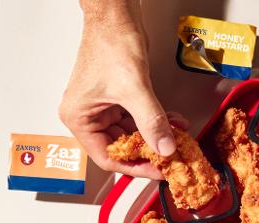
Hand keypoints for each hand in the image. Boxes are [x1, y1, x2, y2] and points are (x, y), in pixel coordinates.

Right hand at [59, 2, 184, 178]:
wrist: (116, 15)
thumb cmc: (110, 42)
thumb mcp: (133, 88)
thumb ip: (151, 121)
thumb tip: (165, 147)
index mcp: (79, 118)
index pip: (108, 157)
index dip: (135, 167)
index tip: (157, 170)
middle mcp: (89, 116)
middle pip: (122, 148)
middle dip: (150, 152)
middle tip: (173, 158)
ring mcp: (104, 108)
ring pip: (134, 135)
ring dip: (157, 137)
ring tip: (179, 139)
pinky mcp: (120, 99)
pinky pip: (140, 120)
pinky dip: (157, 123)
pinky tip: (174, 124)